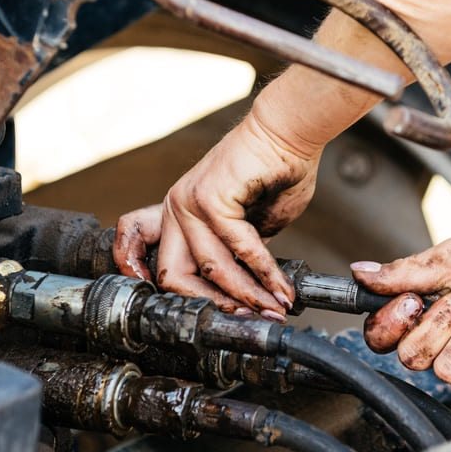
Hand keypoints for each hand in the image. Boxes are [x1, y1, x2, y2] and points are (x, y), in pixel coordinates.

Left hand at [114, 111, 320, 316]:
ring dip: (249, 295)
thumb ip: (237, 254)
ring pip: (211, 269)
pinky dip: (264, 273)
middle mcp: (175, 208)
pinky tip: (281, 287)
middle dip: (214, 306)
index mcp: (179, 214)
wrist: (289, 132)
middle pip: (174, 277)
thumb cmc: (274, 172)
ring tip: (275, 308)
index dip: (177, 297)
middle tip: (248, 319)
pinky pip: (238, 250)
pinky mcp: (209, 198)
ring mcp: (187, 203)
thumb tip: (244, 289)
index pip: (161, 265)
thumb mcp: (250, 224)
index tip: (203, 318)